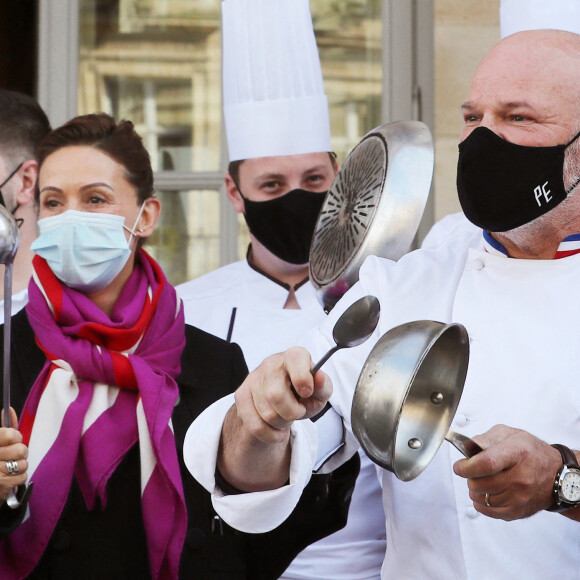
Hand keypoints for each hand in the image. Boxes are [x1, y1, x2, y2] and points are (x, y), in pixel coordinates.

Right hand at [0, 408, 27, 501]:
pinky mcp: (2, 484)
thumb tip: (9, 409)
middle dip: (20, 454)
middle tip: (12, 456)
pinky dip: (18, 478)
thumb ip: (7, 427)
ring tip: (10, 468)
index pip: (11, 434)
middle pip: (21, 450)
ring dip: (20, 466)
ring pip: (23, 464)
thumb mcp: (0, 442)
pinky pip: (23, 476)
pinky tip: (9, 478)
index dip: (16, 438)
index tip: (13, 441)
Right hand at [218, 347, 331, 490]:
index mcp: (294, 356)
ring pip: (266, 413)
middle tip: (298, 412)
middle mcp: (271, 363)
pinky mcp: (241, 395)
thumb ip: (323, 385)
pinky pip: (254, 424)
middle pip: (275, 395)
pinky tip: (276, 428)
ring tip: (286, 418)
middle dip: (292, 412)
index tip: (307, 393)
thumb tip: (319, 377)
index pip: (295, 359)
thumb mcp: (320, 391)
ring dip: (282, 424)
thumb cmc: (304, 393)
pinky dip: (269, 433)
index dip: (303, 379)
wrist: (283, 401)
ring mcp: (253, 378)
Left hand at [453, 424, 559, 520]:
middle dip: (470, 476)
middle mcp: (520, 477)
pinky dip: (481, 502)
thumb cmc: (530, 452)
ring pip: (481, 498)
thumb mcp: (509, 434)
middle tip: (474, 470)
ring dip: (475, 489)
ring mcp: (520, 497)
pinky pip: (488, 511)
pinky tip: (487, 492)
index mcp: (516, 453)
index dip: (467, 466)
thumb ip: (486, 438)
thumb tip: (468, 447)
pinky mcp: (518, 511)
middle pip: (480, 483)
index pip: (486, 463)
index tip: (459, 466)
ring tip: (483, 480)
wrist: (555, 475)